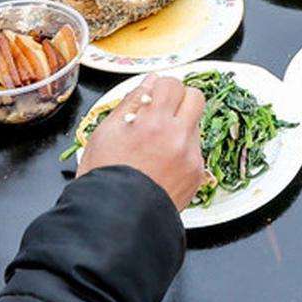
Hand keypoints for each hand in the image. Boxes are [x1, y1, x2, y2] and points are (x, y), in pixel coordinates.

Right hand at [78, 75, 207, 207]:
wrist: (116, 219)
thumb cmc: (104, 177)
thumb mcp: (105, 132)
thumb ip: (131, 102)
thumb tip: (150, 81)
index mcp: (153, 123)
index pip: (172, 84)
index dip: (161, 88)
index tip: (152, 98)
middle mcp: (178, 138)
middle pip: (195, 97)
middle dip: (180, 100)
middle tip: (162, 113)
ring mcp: (191, 157)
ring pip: (196, 124)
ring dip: (181, 126)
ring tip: (157, 144)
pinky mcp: (196, 175)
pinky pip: (195, 150)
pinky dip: (182, 151)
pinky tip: (163, 164)